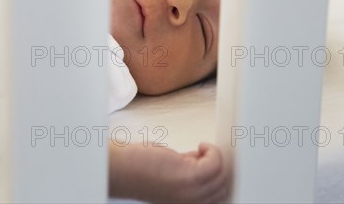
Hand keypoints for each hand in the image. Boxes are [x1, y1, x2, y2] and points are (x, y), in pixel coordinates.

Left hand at [111, 142, 229, 203]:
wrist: (121, 168)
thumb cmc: (138, 169)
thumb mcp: (171, 177)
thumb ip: (189, 173)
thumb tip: (203, 160)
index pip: (217, 197)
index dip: (218, 177)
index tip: (215, 164)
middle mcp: (191, 202)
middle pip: (223, 186)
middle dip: (217, 166)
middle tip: (203, 155)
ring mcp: (191, 192)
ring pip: (222, 174)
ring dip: (214, 157)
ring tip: (199, 150)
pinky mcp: (190, 176)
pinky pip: (216, 163)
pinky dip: (212, 150)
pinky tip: (200, 145)